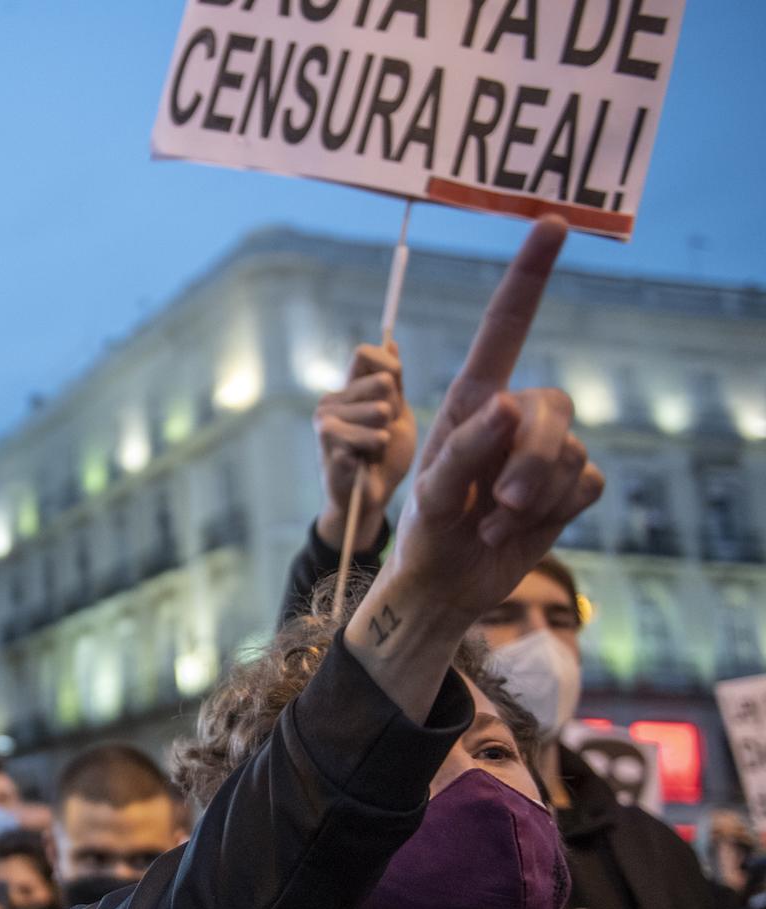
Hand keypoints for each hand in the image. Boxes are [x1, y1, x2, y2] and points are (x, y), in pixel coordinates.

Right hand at [316, 343, 415, 551]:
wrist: (370, 497)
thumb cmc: (384, 458)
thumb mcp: (398, 414)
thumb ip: (394, 381)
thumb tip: (391, 341)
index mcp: (348, 390)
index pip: (366, 354)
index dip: (390, 368)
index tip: (395, 392)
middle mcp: (330, 400)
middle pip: (380, 381)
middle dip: (392, 408)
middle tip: (381, 431)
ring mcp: (324, 420)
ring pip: (378, 410)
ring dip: (385, 433)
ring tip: (373, 448)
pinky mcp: (327, 441)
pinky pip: (371, 436)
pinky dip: (376, 450)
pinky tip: (364, 460)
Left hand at [346, 218, 603, 717]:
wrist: (445, 580)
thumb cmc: (427, 526)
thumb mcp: (432, 489)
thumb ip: (465, 447)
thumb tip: (510, 404)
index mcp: (473, 400)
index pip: (505, 329)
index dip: (528, 276)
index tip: (550, 223)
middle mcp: (514, 416)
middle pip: (552, 406)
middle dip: (532, 456)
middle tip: (501, 501)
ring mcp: (546, 451)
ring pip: (572, 450)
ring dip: (534, 493)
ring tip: (493, 518)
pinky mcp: (570, 487)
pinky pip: (586, 485)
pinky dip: (553, 513)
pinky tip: (518, 527)